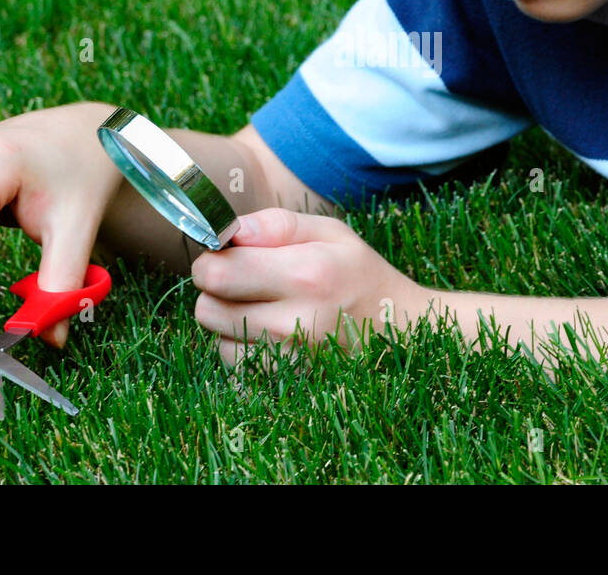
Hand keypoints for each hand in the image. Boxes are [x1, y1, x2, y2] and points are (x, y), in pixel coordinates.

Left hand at [191, 207, 425, 367]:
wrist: (400, 330)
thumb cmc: (359, 274)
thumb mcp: (330, 233)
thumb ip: (277, 224)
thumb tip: (230, 232)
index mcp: (305, 274)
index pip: (217, 274)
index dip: (211, 261)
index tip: (226, 256)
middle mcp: (295, 322)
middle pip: (207, 310)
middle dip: (216, 292)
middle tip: (244, 282)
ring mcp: (292, 360)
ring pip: (216, 340)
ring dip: (229, 322)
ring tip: (266, 308)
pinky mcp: (288, 382)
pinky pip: (236, 364)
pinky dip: (243, 348)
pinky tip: (272, 334)